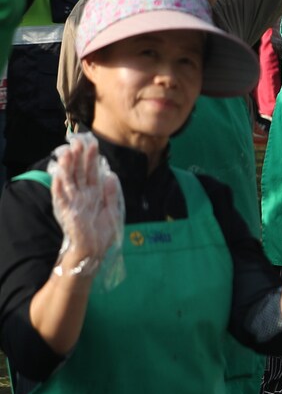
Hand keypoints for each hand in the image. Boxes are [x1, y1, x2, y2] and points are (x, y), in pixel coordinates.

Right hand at [49, 133, 123, 279]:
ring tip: (66, 153)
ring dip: (67, 167)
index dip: (92, 158)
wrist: (94, 252)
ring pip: (69, 182)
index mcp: (94, 194)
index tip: (93, 143)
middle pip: (80, 173)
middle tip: (79, 141)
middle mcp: (82, 196)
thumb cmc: (102, 233)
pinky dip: (59, 187)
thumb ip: (111, 193)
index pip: (92, 172)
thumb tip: (111, 175)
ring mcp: (73, 203)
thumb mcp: (112, 210)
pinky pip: (61, 198)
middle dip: (79, 158)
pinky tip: (58, 176)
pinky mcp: (67, 213)